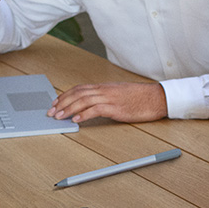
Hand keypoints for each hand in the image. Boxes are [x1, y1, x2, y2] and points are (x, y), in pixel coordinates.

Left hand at [49, 82, 167, 122]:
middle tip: (51, 111)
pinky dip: (84, 114)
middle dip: (62, 102)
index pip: (79, 88)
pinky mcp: (116, 108)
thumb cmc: (140, 97)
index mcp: (105, 87)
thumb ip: (105, 97)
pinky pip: (96, 109)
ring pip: (84, 101)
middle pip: (78, 93)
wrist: (157, 97)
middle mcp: (105, 90)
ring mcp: (110, 98)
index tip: (55, 102)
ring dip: (69, 109)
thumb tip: (92, 105)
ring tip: (59, 116)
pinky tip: (77, 120)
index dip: (65, 95)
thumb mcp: (119, 94)